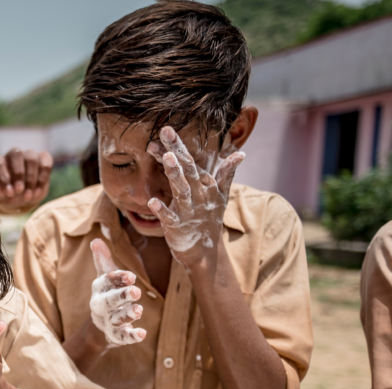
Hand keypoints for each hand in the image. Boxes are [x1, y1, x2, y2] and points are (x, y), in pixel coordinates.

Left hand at [0, 149, 52, 208]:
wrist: (24, 196)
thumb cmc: (10, 193)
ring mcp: (29, 154)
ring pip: (31, 159)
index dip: (2, 177)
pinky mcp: (44, 158)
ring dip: (31, 179)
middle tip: (19, 191)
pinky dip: (42, 179)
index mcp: (0, 161)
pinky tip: (37, 192)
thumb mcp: (1, 196)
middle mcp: (14, 154)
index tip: (8, 192)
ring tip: (28, 196)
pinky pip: (45, 164)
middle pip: (16, 154)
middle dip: (18, 174)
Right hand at [89, 238, 145, 346]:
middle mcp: (100, 306)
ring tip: (139, 310)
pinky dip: (131, 336)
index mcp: (99, 290)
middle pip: (107, 302)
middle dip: (120, 296)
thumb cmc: (107, 294)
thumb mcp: (105, 277)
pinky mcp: (115, 335)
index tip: (131, 276)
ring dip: (127, 315)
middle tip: (136, 291)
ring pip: (116, 319)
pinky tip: (142, 334)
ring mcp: (107, 322)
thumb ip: (103, 260)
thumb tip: (95, 240)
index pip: (105, 282)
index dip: (117, 279)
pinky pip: (122, 337)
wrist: (102, 324)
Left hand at [146, 126, 244, 266]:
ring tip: (165, 156)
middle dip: (176, 150)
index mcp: (206, 185)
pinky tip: (153, 201)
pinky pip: (169, 217)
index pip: (192, 161)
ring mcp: (189, 211)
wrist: (205, 252)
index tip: (165, 130)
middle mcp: (199, 195)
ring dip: (174, 173)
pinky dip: (162, 209)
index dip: (179, 146)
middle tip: (165, 131)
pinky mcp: (178, 227)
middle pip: (187, 169)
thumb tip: (241, 154)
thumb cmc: (209, 220)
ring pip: (181, 189)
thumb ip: (227, 174)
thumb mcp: (221, 195)